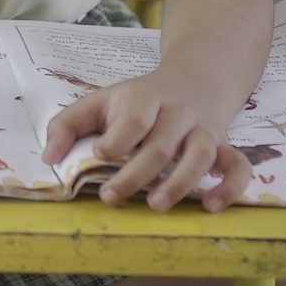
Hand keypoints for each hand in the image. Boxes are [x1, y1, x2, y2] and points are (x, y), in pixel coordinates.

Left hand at [45, 67, 252, 212]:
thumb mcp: (99, 102)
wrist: (196, 79)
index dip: (117, 138)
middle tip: (111, 197)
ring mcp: (204, 130)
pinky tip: (212, 207)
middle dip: (136, 174)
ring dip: (180, 182)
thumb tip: (47, 159)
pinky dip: (231, 187)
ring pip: (200, 155)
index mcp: (144, 100)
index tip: (99, 156)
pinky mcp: (225, 146)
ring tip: (156, 206)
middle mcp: (177, 113)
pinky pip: (238, 166)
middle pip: (161, 145)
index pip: (133, 118)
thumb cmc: (137, 100)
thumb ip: (67, 125)